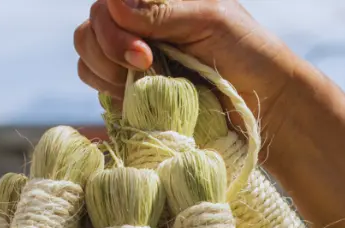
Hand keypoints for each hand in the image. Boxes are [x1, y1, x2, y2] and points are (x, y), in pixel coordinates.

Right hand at [74, 0, 301, 134]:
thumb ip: (162, 12)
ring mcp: (127, 51)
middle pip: (91, 25)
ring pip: (85, 51)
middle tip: (147, 66)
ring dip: (107, 70)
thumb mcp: (209, 21)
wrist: (259, 100)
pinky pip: (91, 77)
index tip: (144, 53)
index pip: (110, 0)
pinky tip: (134, 94)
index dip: (114, 26)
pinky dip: (106, 87)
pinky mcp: (123, 81)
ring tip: (143, 82)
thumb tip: (113, 2)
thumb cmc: (246, 51)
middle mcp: (138, 20)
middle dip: (110, 49)